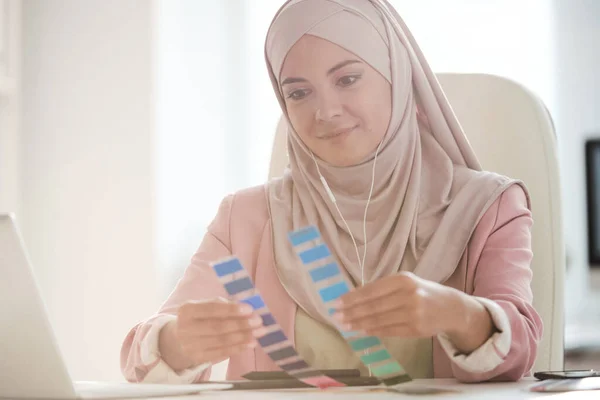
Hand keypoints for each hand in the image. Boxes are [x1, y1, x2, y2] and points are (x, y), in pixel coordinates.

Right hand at [160, 298, 266, 368]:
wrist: (177, 339)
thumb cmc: (197, 318)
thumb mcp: (203, 307)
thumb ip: (222, 305)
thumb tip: (246, 309)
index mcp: (187, 310)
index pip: (211, 309)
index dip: (231, 310)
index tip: (250, 309)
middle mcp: (186, 328)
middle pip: (218, 327)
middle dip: (241, 324)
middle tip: (259, 321)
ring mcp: (190, 346)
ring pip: (221, 341)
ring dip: (243, 337)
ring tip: (259, 333)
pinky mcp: (198, 358)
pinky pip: (221, 353)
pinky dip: (238, 348)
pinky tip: (250, 343)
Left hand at [332, 272, 493, 352]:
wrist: (451, 308)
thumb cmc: (423, 292)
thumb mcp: (406, 283)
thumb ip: (383, 289)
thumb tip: (354, 297)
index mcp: (403, 279)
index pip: (372, 289)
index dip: (353, 297)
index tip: (338, 302)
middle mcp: (408, 295)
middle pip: (374, 306)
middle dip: (352, 312)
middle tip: (336, 316)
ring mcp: (413, 313)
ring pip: (380, 320)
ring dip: (359, 323)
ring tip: (345, 325)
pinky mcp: (416, 329)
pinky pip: (389, 330)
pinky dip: (374, 331)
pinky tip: (362, 330)